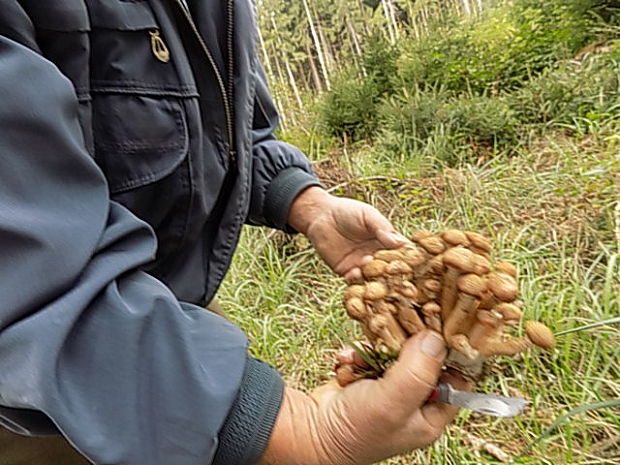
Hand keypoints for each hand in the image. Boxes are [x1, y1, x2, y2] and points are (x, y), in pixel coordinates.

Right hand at [259, 331, 469, 464]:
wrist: (309, 432)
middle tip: (401, 325)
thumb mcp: (393, 402)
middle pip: (426, 360)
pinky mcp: (368, 378)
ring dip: (377, 350)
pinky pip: (371, 355)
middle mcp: (413, 402)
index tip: (447, 325)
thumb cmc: (355, 429)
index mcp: (430, 416)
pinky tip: (347, 362)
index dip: (455, 353)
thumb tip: (436, 338)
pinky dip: (358, 355)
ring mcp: (390, 389)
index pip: (458, 378)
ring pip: (396, 353)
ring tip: (362, 357)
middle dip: (409, 344)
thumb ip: (418, 371)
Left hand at [288, 187, 407, 280]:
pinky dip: (357, 280)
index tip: (412, 263)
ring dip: (376, 280)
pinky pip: (355, 282)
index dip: (408, 259)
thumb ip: (382, 228)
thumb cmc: (348, 211)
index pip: (402, 253)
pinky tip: (356, 273)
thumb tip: (401, 243)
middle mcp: (378, 257)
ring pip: (374, 278)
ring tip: (376, 276)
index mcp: (388, 242)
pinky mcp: (348, 272)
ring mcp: (363, 266)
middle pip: (390, 270)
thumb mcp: (368, 215)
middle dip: (394, 274)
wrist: (321, 216)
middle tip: (397, 277)